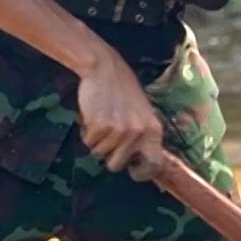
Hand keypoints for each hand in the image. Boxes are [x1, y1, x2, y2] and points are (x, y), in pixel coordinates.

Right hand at [76, 49, 163, 173]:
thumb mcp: (142, 113)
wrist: (105, 68)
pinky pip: (88, 142)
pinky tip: (93, 115)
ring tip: (102, 118)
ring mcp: (119, 130)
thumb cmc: (123, 91)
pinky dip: (87, 132)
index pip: (153, 164)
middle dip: (108, 154)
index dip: (141, 172)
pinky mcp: (100, 126)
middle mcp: (139, 133)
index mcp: (153, 131)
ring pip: (99, 153)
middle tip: (108, 136)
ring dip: (97, 140)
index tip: (133, 170)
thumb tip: (137, 163)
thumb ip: (142, 135)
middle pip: (116, 165)